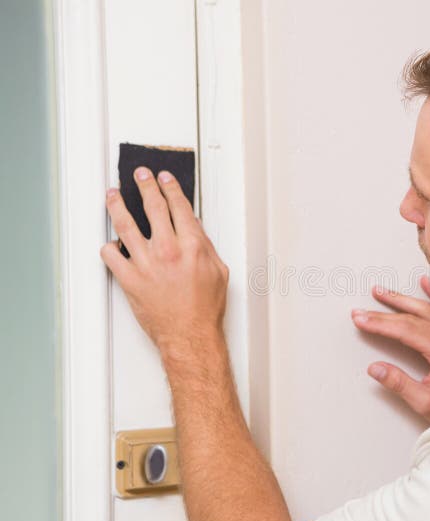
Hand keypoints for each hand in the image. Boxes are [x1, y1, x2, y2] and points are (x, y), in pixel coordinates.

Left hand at [100, 166, 228, 354]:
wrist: (189, 335)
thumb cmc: (205, 308)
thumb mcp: (218, 271)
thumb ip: (205, 245)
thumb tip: (193, 227)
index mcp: (192, 246)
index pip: (179, 206)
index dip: (170, 187)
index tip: (164, 178)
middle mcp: (168, 250)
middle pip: (152, 206)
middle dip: (145, 185)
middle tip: (139, 175)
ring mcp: (146, 263)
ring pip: (124, 224)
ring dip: (116, 204)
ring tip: (112, 194)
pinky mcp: (129, 279)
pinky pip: (110, 255)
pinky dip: (108, 246)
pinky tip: (111, 243)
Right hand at [352, 275, 429, 424]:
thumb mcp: (423, 401)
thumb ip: (398, 383)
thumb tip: (375, 368)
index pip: (404, 329)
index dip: (379, 323)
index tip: (361, 319)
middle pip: (412, 317)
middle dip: (384, 312)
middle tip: (362, 310)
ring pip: (426, 309)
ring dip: (403, 299)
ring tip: (382, 292)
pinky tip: (426, 284)